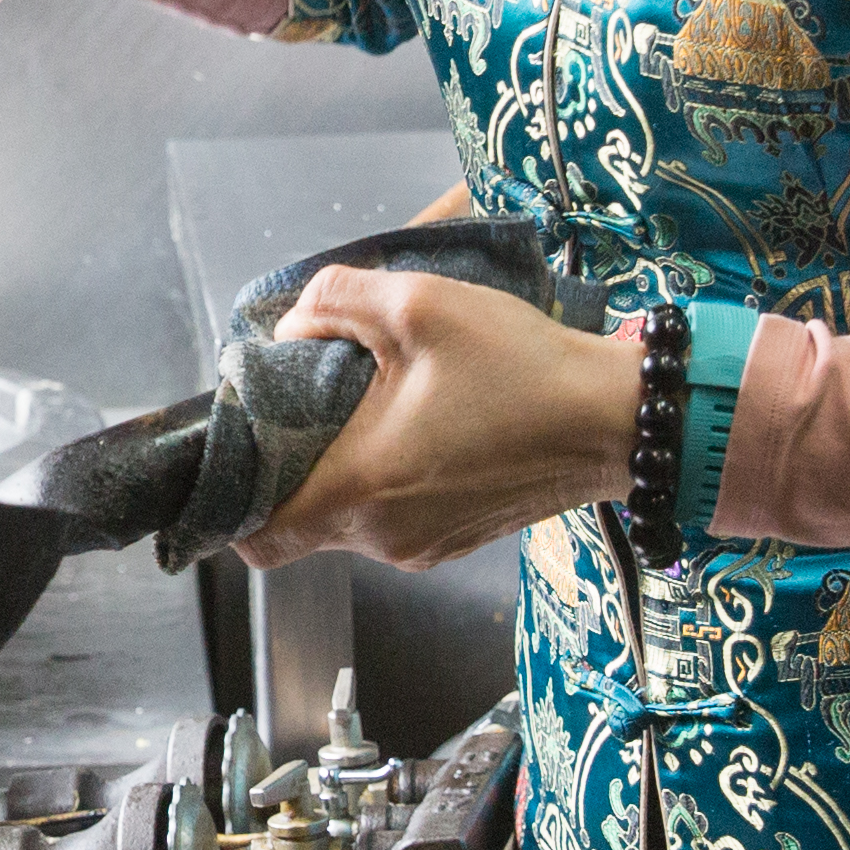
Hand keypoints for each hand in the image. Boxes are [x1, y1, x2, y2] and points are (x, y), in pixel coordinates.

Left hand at [230, 266, 636, 570]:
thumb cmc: (523, 369)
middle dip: (291, 464)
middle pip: (298, 520)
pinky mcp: (456, 541)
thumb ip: (335, 302)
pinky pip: (393, 517)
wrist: (618, 421)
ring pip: (347, 517)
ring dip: (345, 466)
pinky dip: (388, 478)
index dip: (231, 500)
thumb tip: (293, 324)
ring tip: (372, 400)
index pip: (255, 536)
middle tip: (309, 401)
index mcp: (359, 489)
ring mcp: (422, 547)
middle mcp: (383, 537)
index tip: (242, 449)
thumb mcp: (421, 305)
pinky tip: (418, 421)